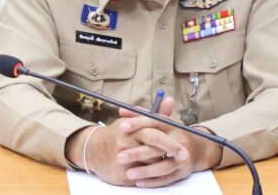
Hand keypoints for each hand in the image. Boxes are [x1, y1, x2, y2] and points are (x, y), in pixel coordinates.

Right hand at [64, 113, 188, 186]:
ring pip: (149, 164)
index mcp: (131, 128)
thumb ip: (155, 114)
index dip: (170, 141)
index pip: (154, 133)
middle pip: (153, 147)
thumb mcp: (135, 122)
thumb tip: (170, 100)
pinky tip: (153, 173)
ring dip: (159, 163)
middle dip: (170, 151)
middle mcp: (126, 141)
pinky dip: (149, 176)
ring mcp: (122, 158)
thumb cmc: (119, 134)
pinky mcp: (119, 173)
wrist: (93, 150)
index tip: (184, 148)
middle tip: (185, 157)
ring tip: (167, 163)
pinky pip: (140, 177)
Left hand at [116, 97, 222, 187]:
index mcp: (172, 124)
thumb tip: (122, 112)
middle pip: (157, 146)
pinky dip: (153, 182)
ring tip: (128, 173)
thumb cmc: (173, 133)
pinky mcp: (183, 172)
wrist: (198, 148)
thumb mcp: (161, 121)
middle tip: (120, 156)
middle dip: (138, 152)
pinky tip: (139, 182)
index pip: (155, 121)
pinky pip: (167, 179)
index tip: (121, 127)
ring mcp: (182, 157)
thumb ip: (142, 116)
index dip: (138, 123)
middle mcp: (179, 139)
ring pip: (163, 166)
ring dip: (146, 171)